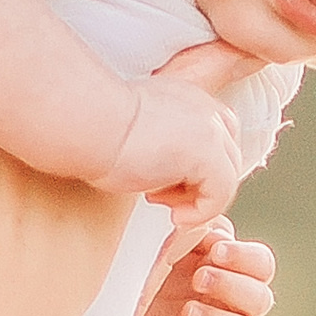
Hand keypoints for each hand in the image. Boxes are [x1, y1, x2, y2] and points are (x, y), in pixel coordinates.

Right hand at [101, 69, 243, 221]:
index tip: (162, 184)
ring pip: (226, 179)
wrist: (89, 123)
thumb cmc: (97, 130)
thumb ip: (165, 143)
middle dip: (196, 187)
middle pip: (226, 161)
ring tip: (162, 204)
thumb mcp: (138, 131)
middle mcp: (206, 109)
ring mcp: (211, 130)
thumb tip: (168, 176)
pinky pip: (222, 195)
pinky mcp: (209, 154)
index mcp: (189, 100)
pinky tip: (174, 215)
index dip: (196, 170)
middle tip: (159, 197)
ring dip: (196, 201)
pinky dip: (200, 213)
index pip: (217, 140)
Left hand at [131, 225, 275, 315]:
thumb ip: (204, 227)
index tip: (214, 251)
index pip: (263, 266)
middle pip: (261, 301)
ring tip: (186, 311)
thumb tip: (222, 237)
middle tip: (197, 277)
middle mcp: (236, 306)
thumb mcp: (176, 233)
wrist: (118, 291)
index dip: (246, 259)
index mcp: (235, 271)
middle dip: (231, 287)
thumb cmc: (153, 258)